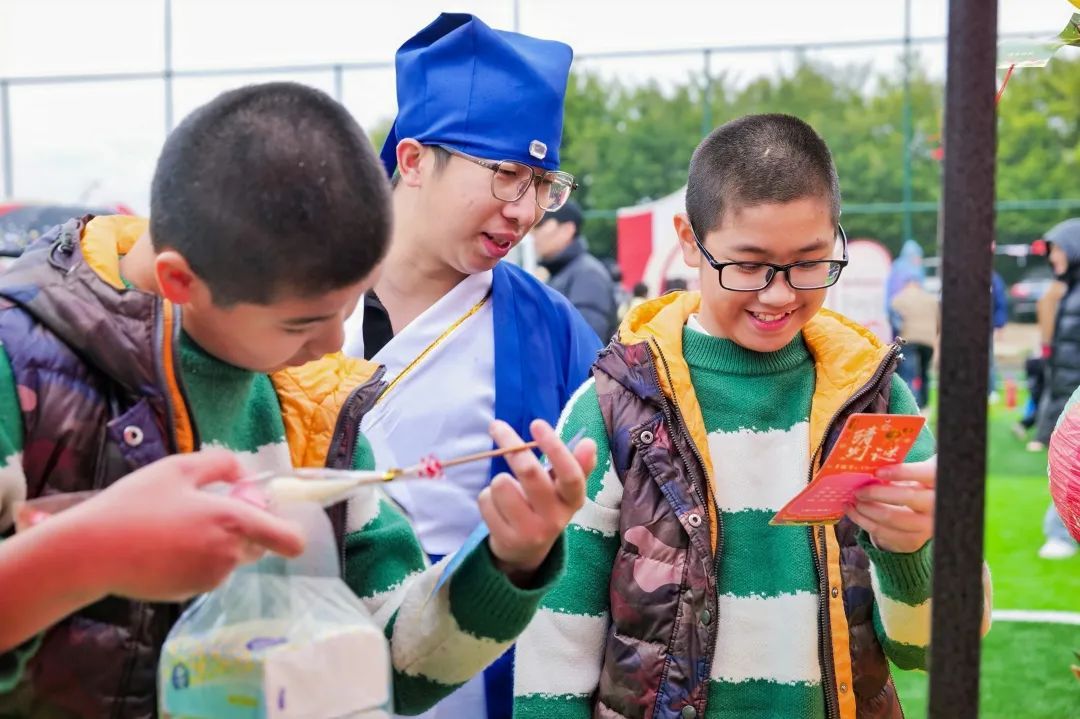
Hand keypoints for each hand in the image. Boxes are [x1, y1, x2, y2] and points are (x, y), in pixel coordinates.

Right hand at [65, 449, 304, 600]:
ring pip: (231, 558)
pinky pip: (207, 572)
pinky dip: (196, 560)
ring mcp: (210, 578)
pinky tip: (164, 547)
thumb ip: (220, 464)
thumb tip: (243, 474)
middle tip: (206, 510)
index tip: (265, 512)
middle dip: (245, 529)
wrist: (90, 553)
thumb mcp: (177, 468)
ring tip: (176, 526)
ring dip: (217, 544)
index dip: (287, 528)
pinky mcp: (189, 593)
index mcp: (234, 522)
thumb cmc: (134, 504)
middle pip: (259, 545)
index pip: (289, 540)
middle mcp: (229, 555)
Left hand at [478, 420, 595, 583]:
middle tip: (496, 426)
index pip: (569, 474)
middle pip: (530, 473)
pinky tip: (498, 508)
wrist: (527, 549)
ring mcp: (531, 532)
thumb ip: (576, 465)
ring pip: (501, 485)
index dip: (554, 448)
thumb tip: (589, 443)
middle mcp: (556, 519)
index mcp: (574, 500)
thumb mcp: (563, 488)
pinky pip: (486, 500)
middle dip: (510, 444)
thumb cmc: (545, 505)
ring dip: (499, 480)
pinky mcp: (506, 539)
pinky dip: (487, 498)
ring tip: (506, 489)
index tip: (536, 424)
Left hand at [845, 457, 935, 553]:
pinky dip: (862, 521)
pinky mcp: (912, 541)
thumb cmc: (918, 485)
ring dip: (866, 509)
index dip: (902, 472)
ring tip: (853, 500)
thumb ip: (901, 469)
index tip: (878, 472)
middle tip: (858, 490)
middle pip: (907, 497)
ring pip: (892, 518)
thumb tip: (872, 465)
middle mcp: (936, 506)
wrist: (927, 515)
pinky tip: (852, 511)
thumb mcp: (916, 474)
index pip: (925, 474)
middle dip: (877, 492)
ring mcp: (925, 526)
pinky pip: (883, 532)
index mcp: (938, 483)